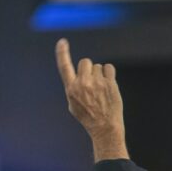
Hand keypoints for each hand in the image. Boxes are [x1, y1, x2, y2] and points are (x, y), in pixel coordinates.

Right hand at [55, 38, 127, 161]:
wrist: (105, 128)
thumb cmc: (88, 117)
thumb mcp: (73, 105)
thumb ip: (74, 88)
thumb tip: (78, 75)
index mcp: (71, 90)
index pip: (64, 67)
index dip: (62, 53)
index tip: (62, 42)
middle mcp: (82, 84)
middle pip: (85, 62)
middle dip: (89, 69)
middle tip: (93, 83)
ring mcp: (96, 83)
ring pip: (98, 66)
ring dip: (100, 75)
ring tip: (102, 90)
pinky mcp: (109, 83)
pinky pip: (109, 68)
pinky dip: (109, 74)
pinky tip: (109, 86)